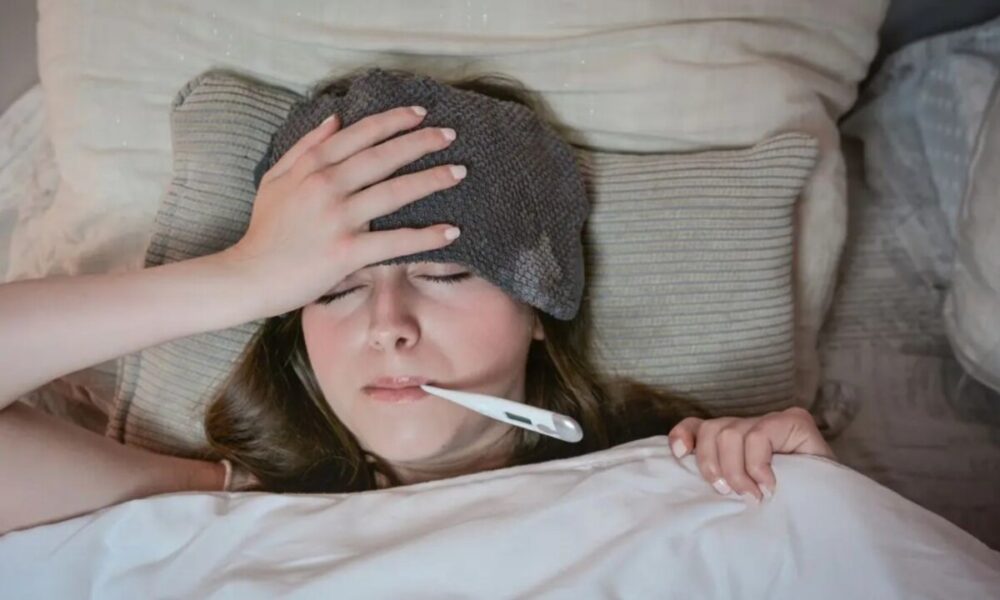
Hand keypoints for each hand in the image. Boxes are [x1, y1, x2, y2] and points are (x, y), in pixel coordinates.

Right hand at [220, 105, 466, 317]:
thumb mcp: (275, 179)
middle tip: (450, 134)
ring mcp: (338, 218)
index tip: (420, 114)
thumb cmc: (264, 231)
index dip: (393, 121)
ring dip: (432, 180)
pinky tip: (450, 231)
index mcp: (312, 167)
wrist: (248, 276)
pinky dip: (425, 237)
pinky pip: (394, 241)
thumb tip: (335, 119)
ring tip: (459, 172)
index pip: (360, 135)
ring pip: (395, 192)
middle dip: (421, 142)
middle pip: (384, 156)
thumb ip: (305, 147)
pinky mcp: (346, 252)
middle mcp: (327, 186)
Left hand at [667, 407, 836, 503]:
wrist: (830, 510)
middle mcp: (751, 424)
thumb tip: (686, 470)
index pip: (699, 425)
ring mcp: (774, 420)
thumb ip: (720, 476)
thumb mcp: (741, 491)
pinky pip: (759, 435)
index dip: (684, 435)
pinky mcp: (794, 420)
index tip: (678, 455)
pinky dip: (758, 464)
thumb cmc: (783, 505)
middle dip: (712, 465)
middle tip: (730, 493)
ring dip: (736, 470)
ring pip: (730, 433)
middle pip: (711, 430)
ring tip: (753, 493)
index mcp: (734, 439)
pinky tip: (769, 484)